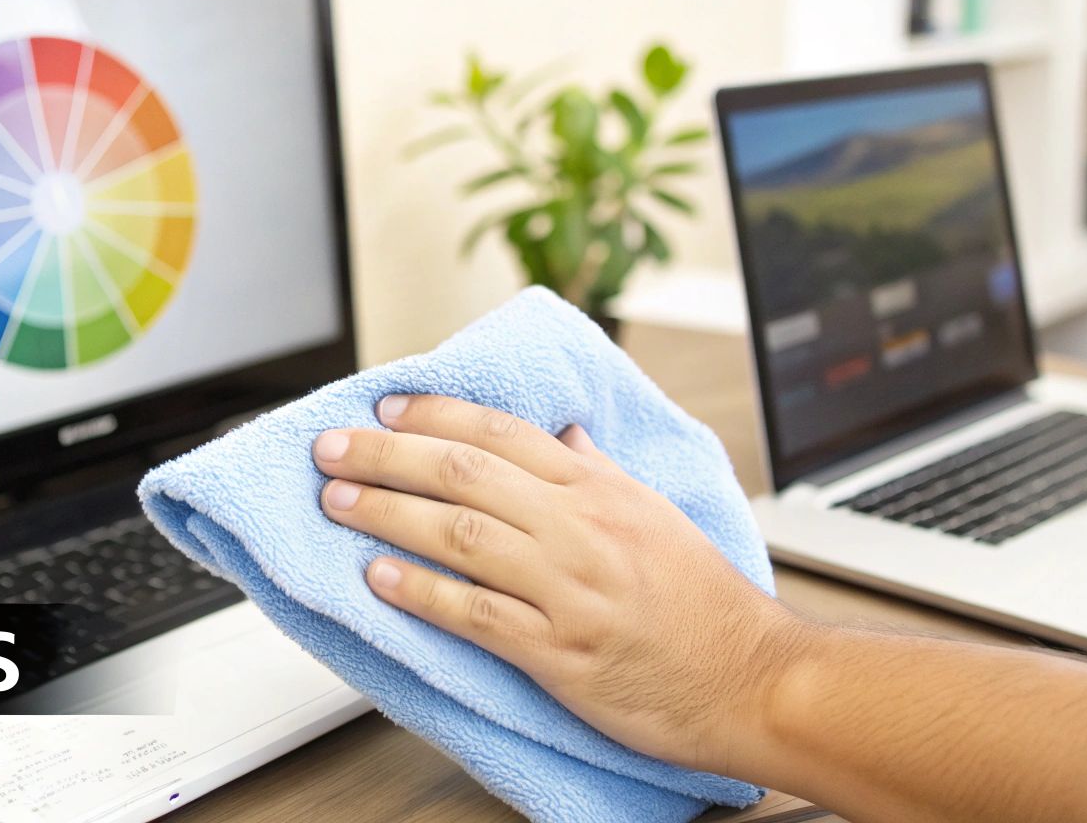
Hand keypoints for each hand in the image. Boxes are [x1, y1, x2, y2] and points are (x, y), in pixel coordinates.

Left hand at [313, 394, 807, 773]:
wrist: (752, 679)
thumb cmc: (704, 604)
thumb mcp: (656, 515)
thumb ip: (599, 471)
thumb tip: (561, 432)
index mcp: (600, 492)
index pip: (503, 434)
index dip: (435, 416)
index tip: (385, 408)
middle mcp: (580, 530)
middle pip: (466, 474)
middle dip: (389, 455)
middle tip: (333, 448)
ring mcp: (569, 590)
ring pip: (462, 534)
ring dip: (389, 513)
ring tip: (338, 502)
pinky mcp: (559, 652)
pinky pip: (477, 613)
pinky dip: (423, 591)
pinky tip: (379, 578)